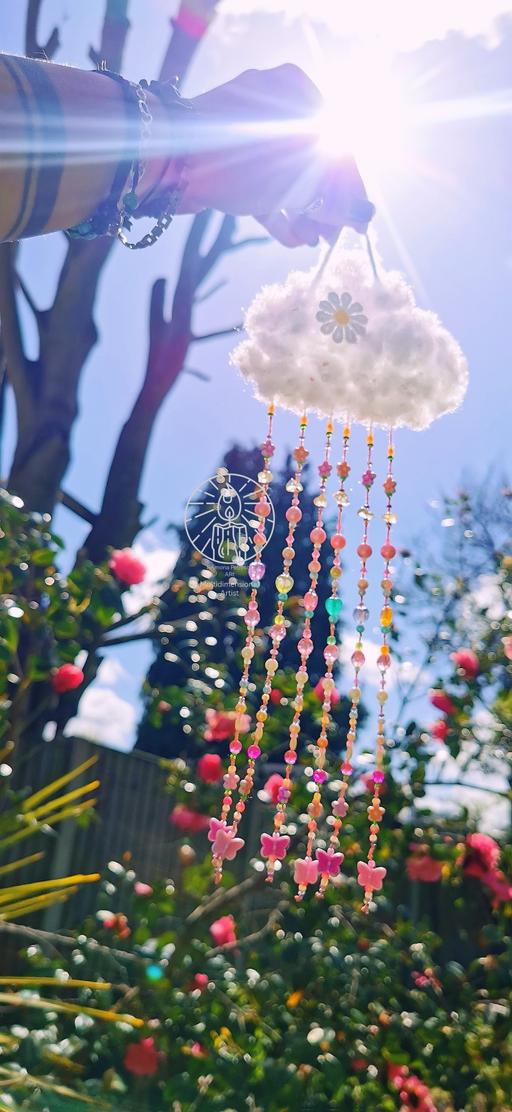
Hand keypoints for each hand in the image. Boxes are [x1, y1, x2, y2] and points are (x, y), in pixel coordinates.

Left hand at [177, 64, 373, 244]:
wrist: (166, 162)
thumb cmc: (238, 163)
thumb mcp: (294, 185)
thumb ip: (332, 199)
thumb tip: (363, 216)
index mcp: (296, 91)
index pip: (339, 145)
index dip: (350, 191)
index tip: (358, 225)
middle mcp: (274, 103)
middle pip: (313, 161)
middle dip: (323, 206)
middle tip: (330, 239)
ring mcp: (248, 130)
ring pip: (287, 174)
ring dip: (301, 211)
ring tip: (309, 241)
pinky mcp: (228, 155)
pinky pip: (261, 181)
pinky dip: (275, 208)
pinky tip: (290, 239)